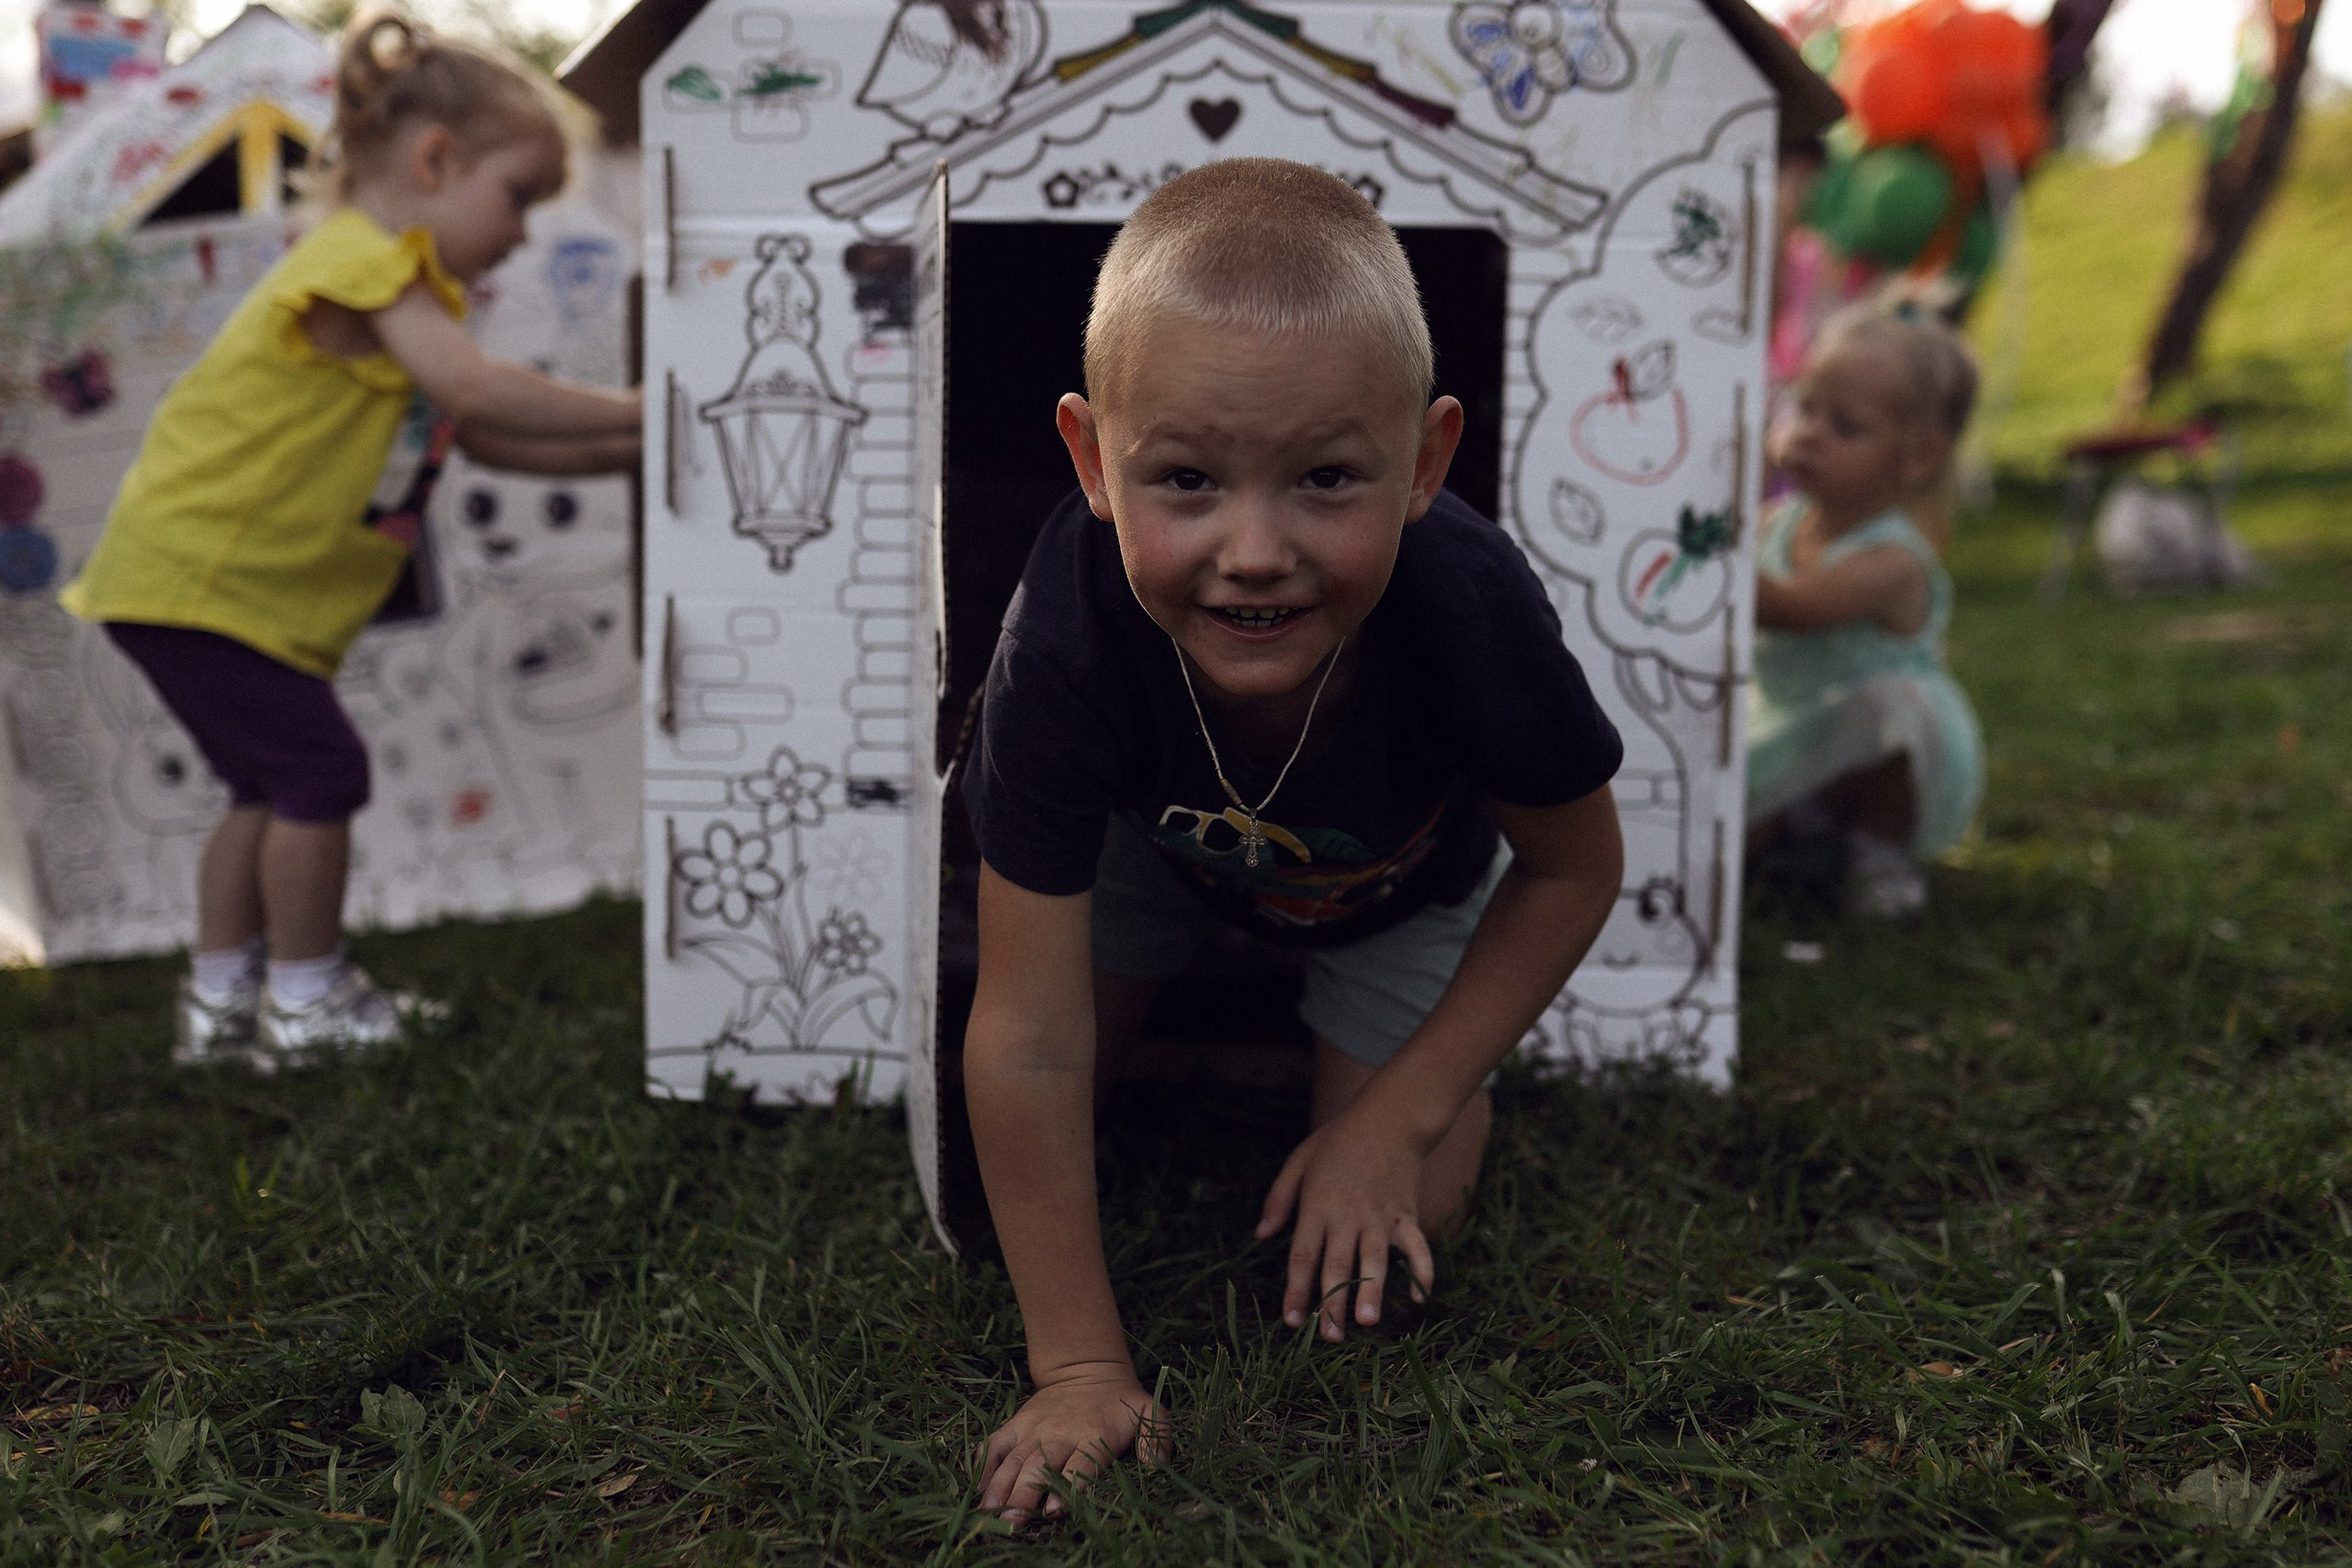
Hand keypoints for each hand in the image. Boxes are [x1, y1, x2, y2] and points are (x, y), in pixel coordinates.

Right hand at [977, 1363, 1167, 1519]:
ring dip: (999, 1487)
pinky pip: (993, 1444)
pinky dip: (982, 1465)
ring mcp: (1033, 1428)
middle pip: (1038, 1466)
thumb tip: (1157, 1467)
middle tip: (1013, 1522)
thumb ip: (1157, 1437)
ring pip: (1012, 1459)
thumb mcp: (1149, 1412)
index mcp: (1093, 1433)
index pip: (1079, 1464)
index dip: (1067, 1488)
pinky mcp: (1016, 1424)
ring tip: (988, 1512)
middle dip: (1024, 1495)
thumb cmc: (1121, 1403)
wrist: (1088, 1368)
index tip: (1054, 1511)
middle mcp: (1059, 1431)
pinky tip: (976, 1489)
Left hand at [1255, 1110, 1434, 1341]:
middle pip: (1337, 1265)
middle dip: (1333, 1303)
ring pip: (1375, 1260)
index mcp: (1317, 1206)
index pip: (1303, 1255)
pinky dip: (1422, 1272)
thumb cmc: (1337, 1141)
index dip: (1296, 1290)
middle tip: (1330, 1337)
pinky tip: (1419, 1299)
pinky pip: (1416, 1247)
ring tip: (1368, 1322)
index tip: (1291, 1320)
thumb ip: (1278, 1199)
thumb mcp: (1298, 1161)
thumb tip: (1261, 1236)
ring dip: (1372, 1292)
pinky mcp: (1406, 1215)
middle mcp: (1348, 1216)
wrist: (1388, 1119)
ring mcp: (1379, 1217)